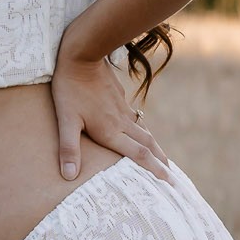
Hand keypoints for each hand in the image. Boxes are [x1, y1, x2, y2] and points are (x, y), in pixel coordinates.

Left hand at [50, 47, 169, 181]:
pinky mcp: (120, 98)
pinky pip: (136, 119)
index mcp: (111, 131)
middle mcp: (121, 122)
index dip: (155, 170)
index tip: (170, 182)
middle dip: (161, 162)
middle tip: (173, 178)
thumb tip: (68, 176)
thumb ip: (69, 148)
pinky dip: (143, 131)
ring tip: (162, 159)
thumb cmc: (70, 89)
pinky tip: (140, 132)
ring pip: (144, 132)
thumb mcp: (65, 120)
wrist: (83, 56)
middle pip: (148, 145)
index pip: (139, 155)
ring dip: (155, 148)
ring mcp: (122, 109)